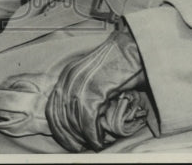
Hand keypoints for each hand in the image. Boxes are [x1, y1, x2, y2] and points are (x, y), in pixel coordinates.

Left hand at [45, 28, 147, 150]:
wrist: (139, 45)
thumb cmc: (123, 59)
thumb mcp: (95, 72)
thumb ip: (84, 89)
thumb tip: (82, 114)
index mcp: (68, 75)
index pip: (52, 108)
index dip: (59, 128)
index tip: (68, 140)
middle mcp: (70, 79)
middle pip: (61, 117)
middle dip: (68, 136)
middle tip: (79, 147)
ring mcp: (81, 85)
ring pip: (74, 121)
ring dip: (82, 138)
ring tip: (91, 145)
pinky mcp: (95, 91)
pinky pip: (88, 120)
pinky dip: (92, 134)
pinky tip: (99, 141)